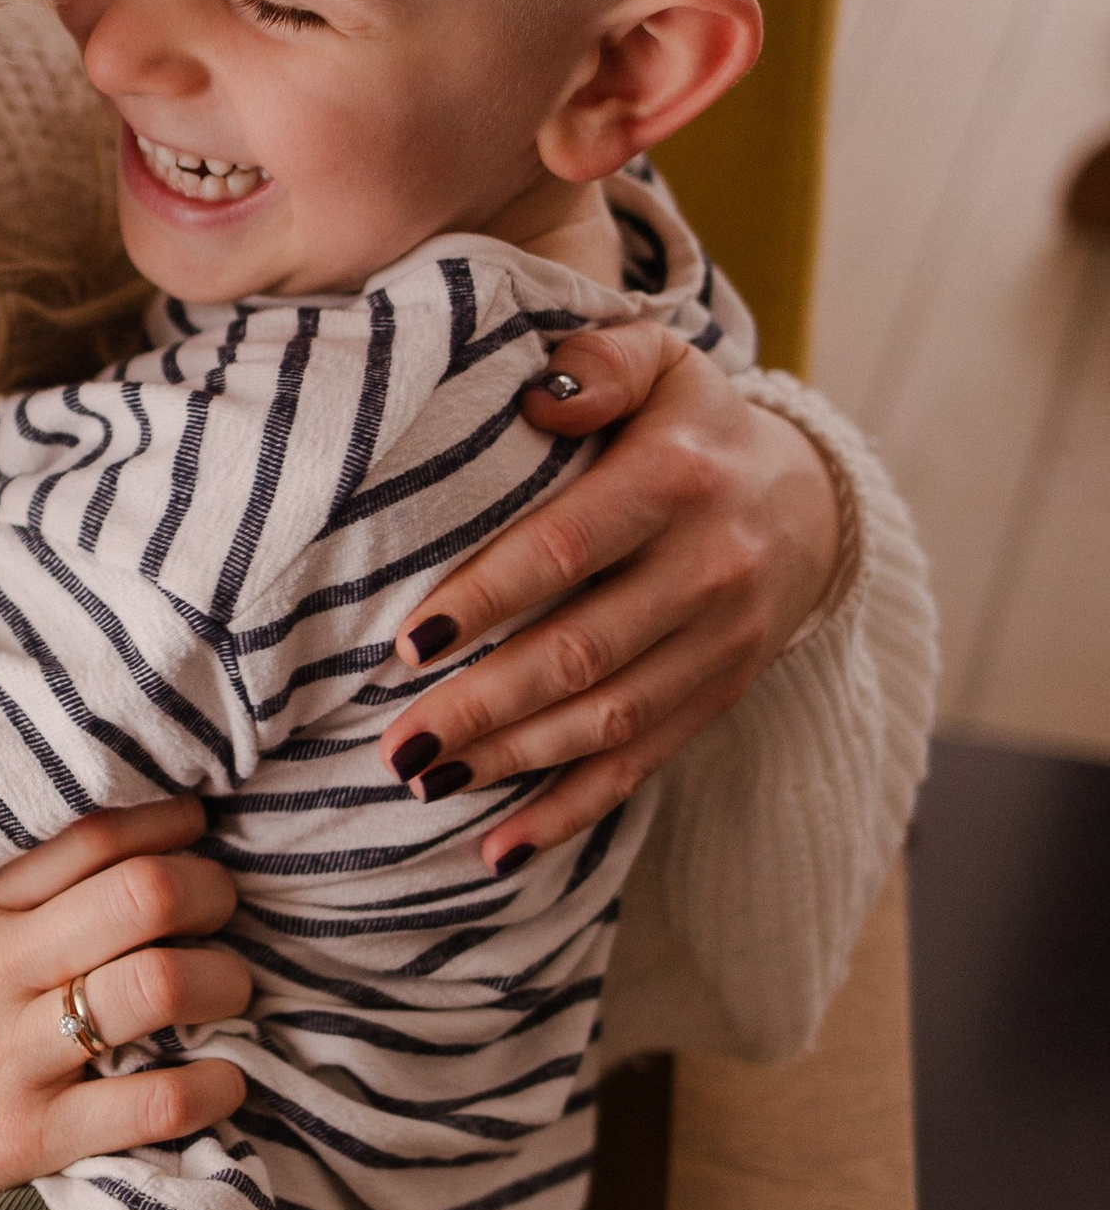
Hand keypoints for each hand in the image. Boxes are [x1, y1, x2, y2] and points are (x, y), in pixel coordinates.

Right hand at [0, 799, 252, 1209]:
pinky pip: (151, 1105)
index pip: (87, 833)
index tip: (194, 828)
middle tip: (223, 905)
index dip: (165, 820)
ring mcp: (8, 1056)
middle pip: (145, 893)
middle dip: (211, 888)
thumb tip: (25, 852)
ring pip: (162, 986)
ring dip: (224, 980)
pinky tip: (228, 1083)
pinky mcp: (23, 1139)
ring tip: (231, 988)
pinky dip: (213, 1089)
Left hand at [377, 327, 842, 866]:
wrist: (811, 499)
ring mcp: (721, 643)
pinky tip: (498, 849)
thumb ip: (601, 360)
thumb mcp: (664, 360)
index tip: (405, 644)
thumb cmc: (692, 424)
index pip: (566, 548)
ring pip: (608, 721)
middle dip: (483, 706)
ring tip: (423, 783)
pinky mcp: (719, 696)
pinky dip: (570, 813)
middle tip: (397, 744)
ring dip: (512, 762)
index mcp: (678, 481)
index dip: (486, 599)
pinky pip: (641, 766)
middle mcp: (710, 569)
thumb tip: (543, 392)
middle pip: (582, 653)